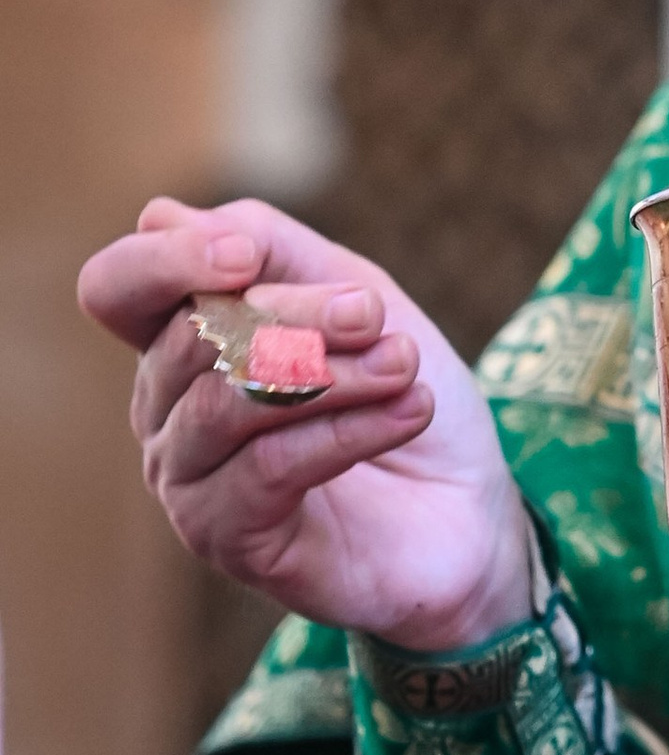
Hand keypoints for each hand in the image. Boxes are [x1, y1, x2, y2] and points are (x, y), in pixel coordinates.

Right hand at [78, 197, 532, 651]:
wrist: (466, 510)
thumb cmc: (401, 393)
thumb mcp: (356, 295)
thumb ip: (273, 249)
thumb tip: (163, 215)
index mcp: (181, 341)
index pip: (116, 289)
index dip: (166, 260)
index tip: (247, 254)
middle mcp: (164, 412)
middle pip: (193, 338)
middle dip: (298, 315)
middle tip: (376, 313)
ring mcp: (187, 482)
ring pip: (228, 403)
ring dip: (333, 373)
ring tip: (404, 364)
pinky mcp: (227, 539)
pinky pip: (269, 466)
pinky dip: (349, 428)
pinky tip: (409, 410)